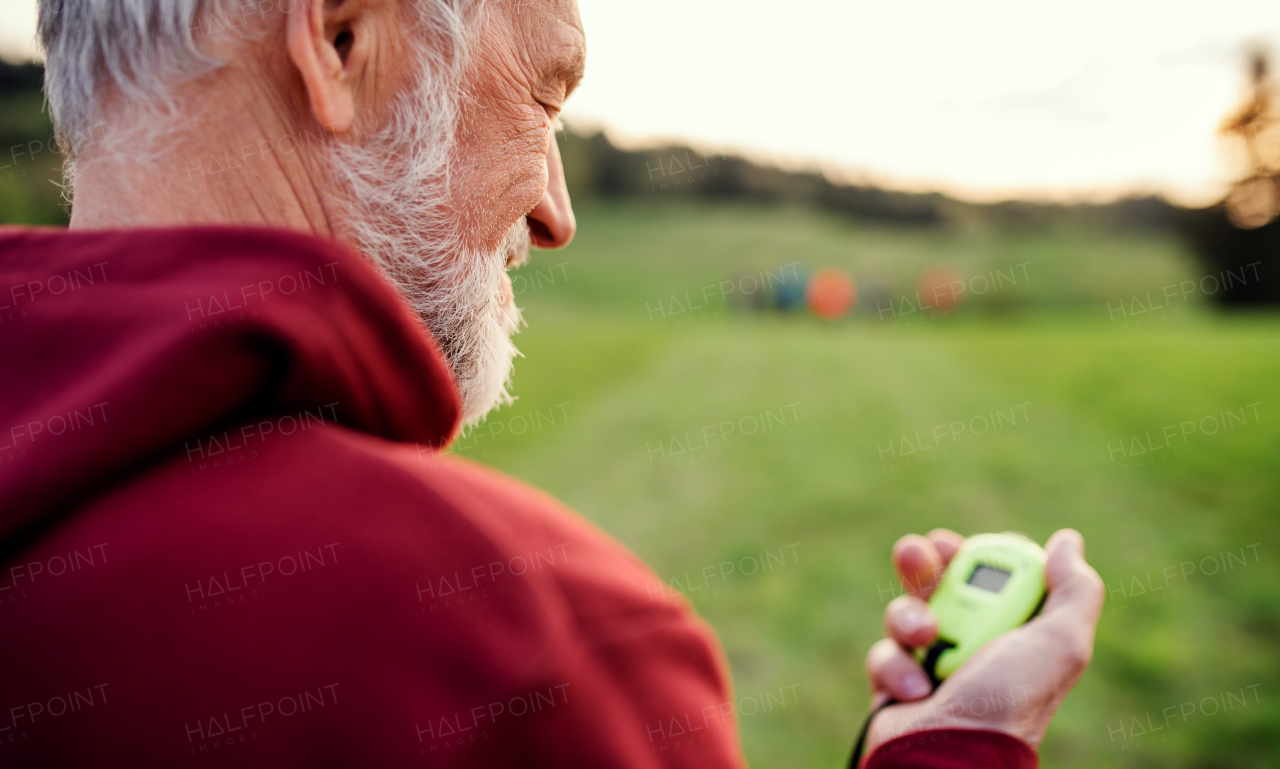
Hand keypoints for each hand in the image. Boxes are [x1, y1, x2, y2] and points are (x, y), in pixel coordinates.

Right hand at [861, 528, 1103, 765]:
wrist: (948, 759)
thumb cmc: (1006, 703)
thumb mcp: (1059, 644)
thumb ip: (1074, 590)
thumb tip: (1066, 540)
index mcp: (1015, 633)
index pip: (990, 577)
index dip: (972, 556)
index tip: (956, 546)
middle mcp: (974, 647)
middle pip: (939, 585)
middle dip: (923, 566)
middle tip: (915, 553)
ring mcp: (932, 665)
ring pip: (904, 614)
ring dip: (909, 619)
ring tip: (925, 637)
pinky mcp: (895, 685)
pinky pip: (884, 654)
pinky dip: (896, 668)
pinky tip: (916, 691)